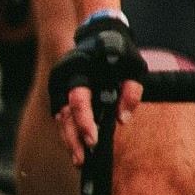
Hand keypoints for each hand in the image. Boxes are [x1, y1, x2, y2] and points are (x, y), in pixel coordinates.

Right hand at [50, 9, 144, 161]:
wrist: (99, 33)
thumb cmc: (120, 51)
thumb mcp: (134, 67)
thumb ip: (131, 93)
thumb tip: (122, 121)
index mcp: (80, 72)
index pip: (78, 103)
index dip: (84, 124)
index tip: (93, 142)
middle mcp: (64, 80)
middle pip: (63, 117)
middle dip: (72, 140)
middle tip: (81, 161)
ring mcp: (59, 86)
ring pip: (60, 119)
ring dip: (68, 140)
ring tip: (79, 160)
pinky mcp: (60, 92)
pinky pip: (61, 116)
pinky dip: (67, 131)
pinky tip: (76, 146)